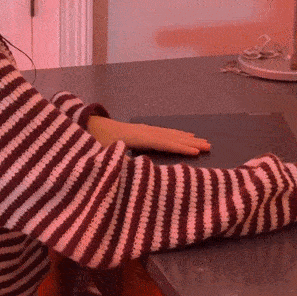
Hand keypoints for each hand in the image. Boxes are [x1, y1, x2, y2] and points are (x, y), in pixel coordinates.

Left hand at [86, 116, 211, 155]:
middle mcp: (144, 131)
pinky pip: (165, 132)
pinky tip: (184, 135)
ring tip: (203, 141)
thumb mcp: (103, 152)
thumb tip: (133, 169)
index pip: (163, 143)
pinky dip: (178, 134)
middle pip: (171, 137)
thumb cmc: (95, 142)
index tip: (196, 152)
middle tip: (209, 146)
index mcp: (137, 138)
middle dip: (191, 141)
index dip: (180, 148)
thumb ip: (119, 160)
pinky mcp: (142, 131)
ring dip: (187, 137)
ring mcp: (144, 129)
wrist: (87, 125)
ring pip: (170, 133)